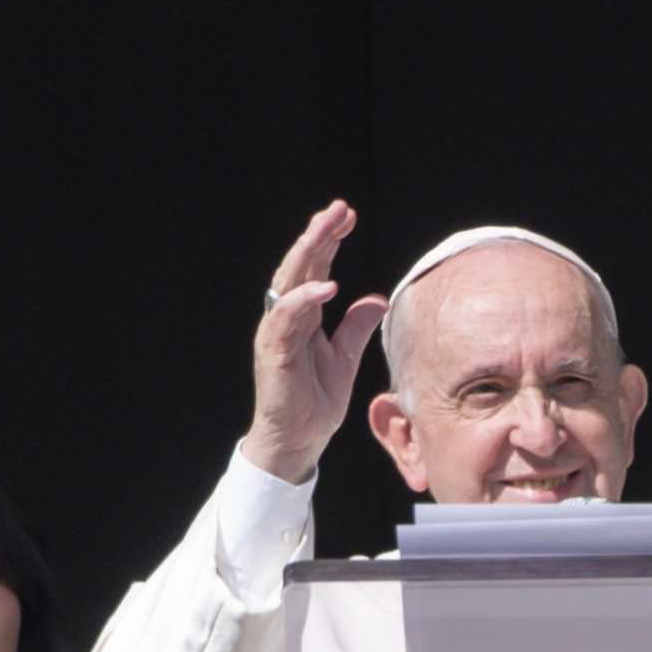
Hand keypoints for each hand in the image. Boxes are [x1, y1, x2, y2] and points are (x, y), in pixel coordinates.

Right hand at [239, 200, 390, 484]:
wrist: (296, 444)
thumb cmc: (314, 405)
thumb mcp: (345, 360)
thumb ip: (356, 328)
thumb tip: (377, 299)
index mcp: (303, 317)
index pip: (315, 269)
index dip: (329, 241)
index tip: (348, 216)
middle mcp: (286, 319)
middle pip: (300, 266)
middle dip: (319, 234)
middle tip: (339, 208)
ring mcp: (277, 333)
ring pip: (288, 282)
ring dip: (308, 253)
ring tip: (327, 228)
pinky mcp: (273, 353)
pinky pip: (286, 318)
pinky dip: (305, 299)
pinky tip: (328, 284)